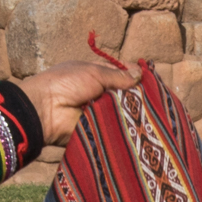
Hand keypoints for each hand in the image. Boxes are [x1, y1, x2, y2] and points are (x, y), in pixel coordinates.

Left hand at [16, 58, 138, 134]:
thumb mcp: (94, 72)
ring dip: (132, 110)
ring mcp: (99, 112)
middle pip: (123, 93)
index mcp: (94, 74)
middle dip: (136, 94)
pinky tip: (141, 124)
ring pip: (122, 111)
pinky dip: (125, 125)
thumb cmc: (66, 83)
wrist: (46, 110)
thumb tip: (139, 74)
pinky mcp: (99, 129)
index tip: (148, 77)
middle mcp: (98, 92)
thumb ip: (118, 75)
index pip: (119, 74)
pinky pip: (116, 127)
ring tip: (150, 109)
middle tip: (154, 95)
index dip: (132, 75)